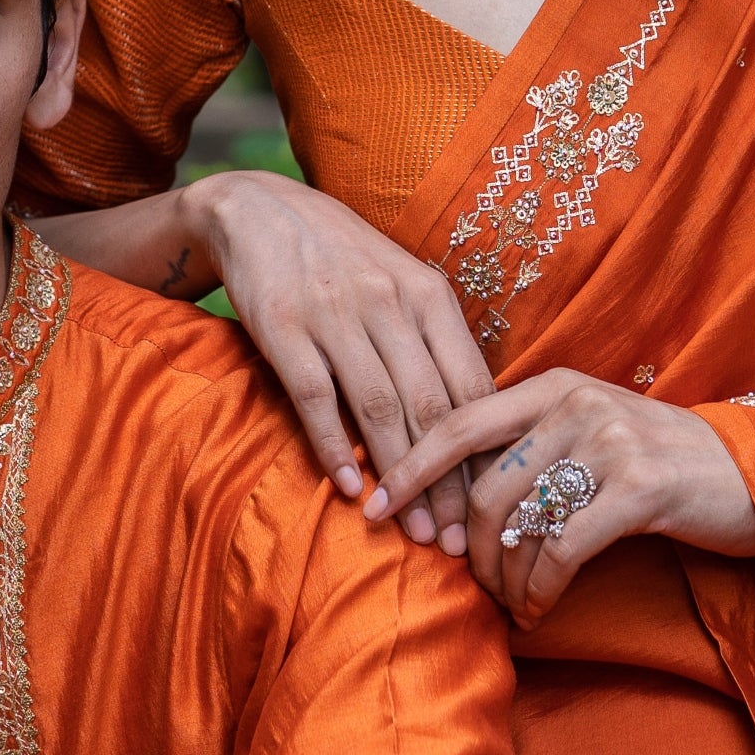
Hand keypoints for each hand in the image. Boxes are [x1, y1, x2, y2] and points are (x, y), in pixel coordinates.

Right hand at [190, 169, 492, 546]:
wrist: (259, 211)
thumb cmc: (342, 260)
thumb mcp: (403, 285)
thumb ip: (437, 344)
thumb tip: (479, 420)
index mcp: (429, 296)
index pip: (470, 387)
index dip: (485, 455)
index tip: (495, 510)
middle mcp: (388, 303)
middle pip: (432, 407)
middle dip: (449, 484)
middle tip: (459, 544)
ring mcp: (334, 314)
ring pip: (380, 408)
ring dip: (400, 478)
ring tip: (412, 532)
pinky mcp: (283, 327)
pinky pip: (315, 397)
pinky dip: (335, 447)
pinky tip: (349, 488)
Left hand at [365, 368, 754, 622]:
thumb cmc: (665, 464)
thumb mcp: (594, 433)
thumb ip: (531, 445)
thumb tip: (451, 494)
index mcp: (553, 385)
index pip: (457, 422)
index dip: (408, 467)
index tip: (371, 507)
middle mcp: (576, 403)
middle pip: (482, 486)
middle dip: (463, 547)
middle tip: (466, 583)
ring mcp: (609, 441)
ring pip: (517, 522)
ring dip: (503, 578)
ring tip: (510, 604)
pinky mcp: (639, 487)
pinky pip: (561, 549)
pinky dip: (539, 590)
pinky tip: (539, 610)